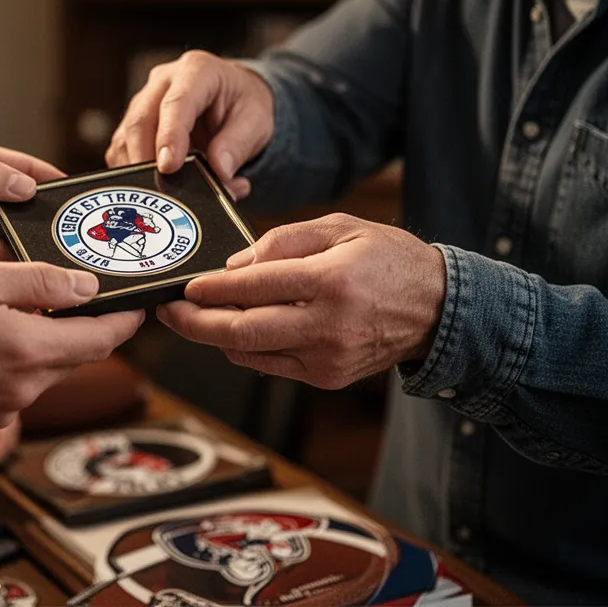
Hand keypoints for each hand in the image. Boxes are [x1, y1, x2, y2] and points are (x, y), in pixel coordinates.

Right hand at [0, 257, 144, 435]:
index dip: (125, 319)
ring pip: (47, 369)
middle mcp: (22, 389)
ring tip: (29, 305)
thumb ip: (36, 282)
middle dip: (86, 325)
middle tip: (83, 291)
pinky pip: (18, 384)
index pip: (101, 338)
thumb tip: (85, 286)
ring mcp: (1, 409)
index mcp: (26, 350)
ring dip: (48, 340)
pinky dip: (19, 358)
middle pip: (77, 354)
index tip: (139, 303)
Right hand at [106, 51, 273, 199]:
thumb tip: (218, 172)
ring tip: (169, 196)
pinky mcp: (134, 124)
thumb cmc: (243, 104)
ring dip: (140, 172)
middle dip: (146, 160)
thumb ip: (237, 146)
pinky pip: (123, 151)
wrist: (233, 96)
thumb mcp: (256, 121)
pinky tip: (158, 189)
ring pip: (126, 138)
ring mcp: (144, 101)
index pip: (176, 104)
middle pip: (141, 121)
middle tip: (160, 192)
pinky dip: (135, 175)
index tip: (169, 167)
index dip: (170, 136)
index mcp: (197, 71)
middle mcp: (163, 82)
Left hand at [156, 214, 445, 388]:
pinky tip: (234, 329)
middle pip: (240, 332)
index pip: (253, 288)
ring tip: (193, 317)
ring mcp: (327, 360)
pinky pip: (270, 366)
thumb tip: (234, 267)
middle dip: (194, 323)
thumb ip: (283, 242)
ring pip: (249, 354)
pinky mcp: (327, 379)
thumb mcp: (340, 227)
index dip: (210, 289)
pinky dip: (246, 348)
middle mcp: (327, 326)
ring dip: (215, 337)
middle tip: (167, 311)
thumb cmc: (388, 259)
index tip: (184, 285)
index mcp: (331, 282)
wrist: (439, 310)